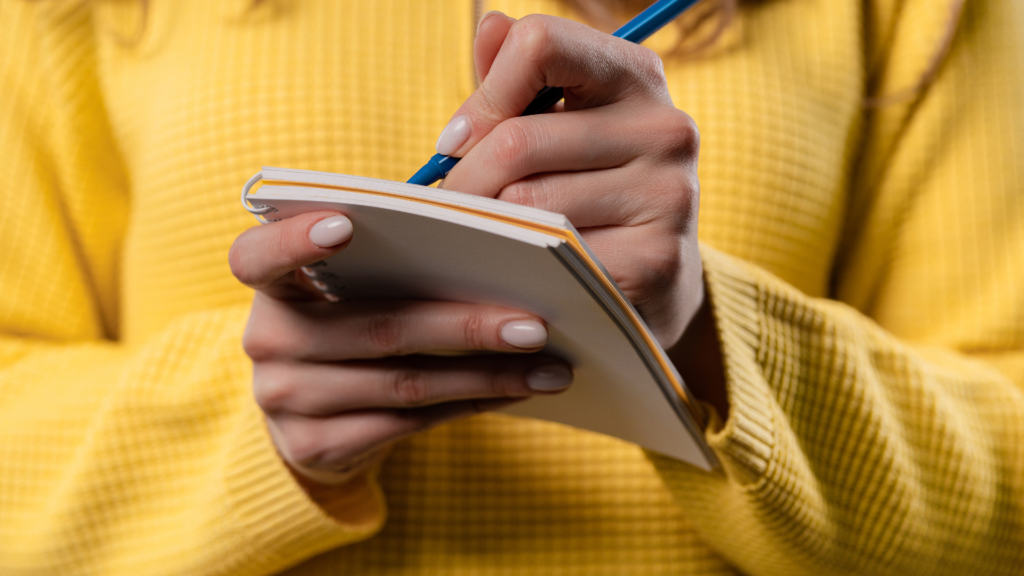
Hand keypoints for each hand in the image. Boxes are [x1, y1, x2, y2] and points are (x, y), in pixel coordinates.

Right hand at [229, 212, 572, 490]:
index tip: (348, 225)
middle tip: (535, 323)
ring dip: (486, 374)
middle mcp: (268, 340)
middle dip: (465, 325)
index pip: (255, 256)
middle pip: (377, 327)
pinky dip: (471, 403)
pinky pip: (408, 422)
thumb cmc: (349, 320)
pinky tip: (515, 390)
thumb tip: (492, 241)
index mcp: (273, 284)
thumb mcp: (351, 285)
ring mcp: (286, 399)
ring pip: (404, 383)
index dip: (295, 240)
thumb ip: (389, 255)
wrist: (311, 413)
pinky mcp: (316, 446)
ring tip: (548, 365)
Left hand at [440, 12, 703, 355]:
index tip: (459, 139)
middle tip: (449, 207)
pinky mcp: (658, 260)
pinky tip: (518, 274)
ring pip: (527, 203)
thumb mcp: (562, 123)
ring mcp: (668, 195)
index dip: (484, 94)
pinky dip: (518, 270)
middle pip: (518, 139)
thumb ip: (519, 78)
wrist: (658, 280)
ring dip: (485, 227)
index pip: (540, 45)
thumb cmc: (591, 189)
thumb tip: (490, 25)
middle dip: (464, 179)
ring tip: (482, 239)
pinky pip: (551, 258)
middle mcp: (665, 128)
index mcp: (635, 76)